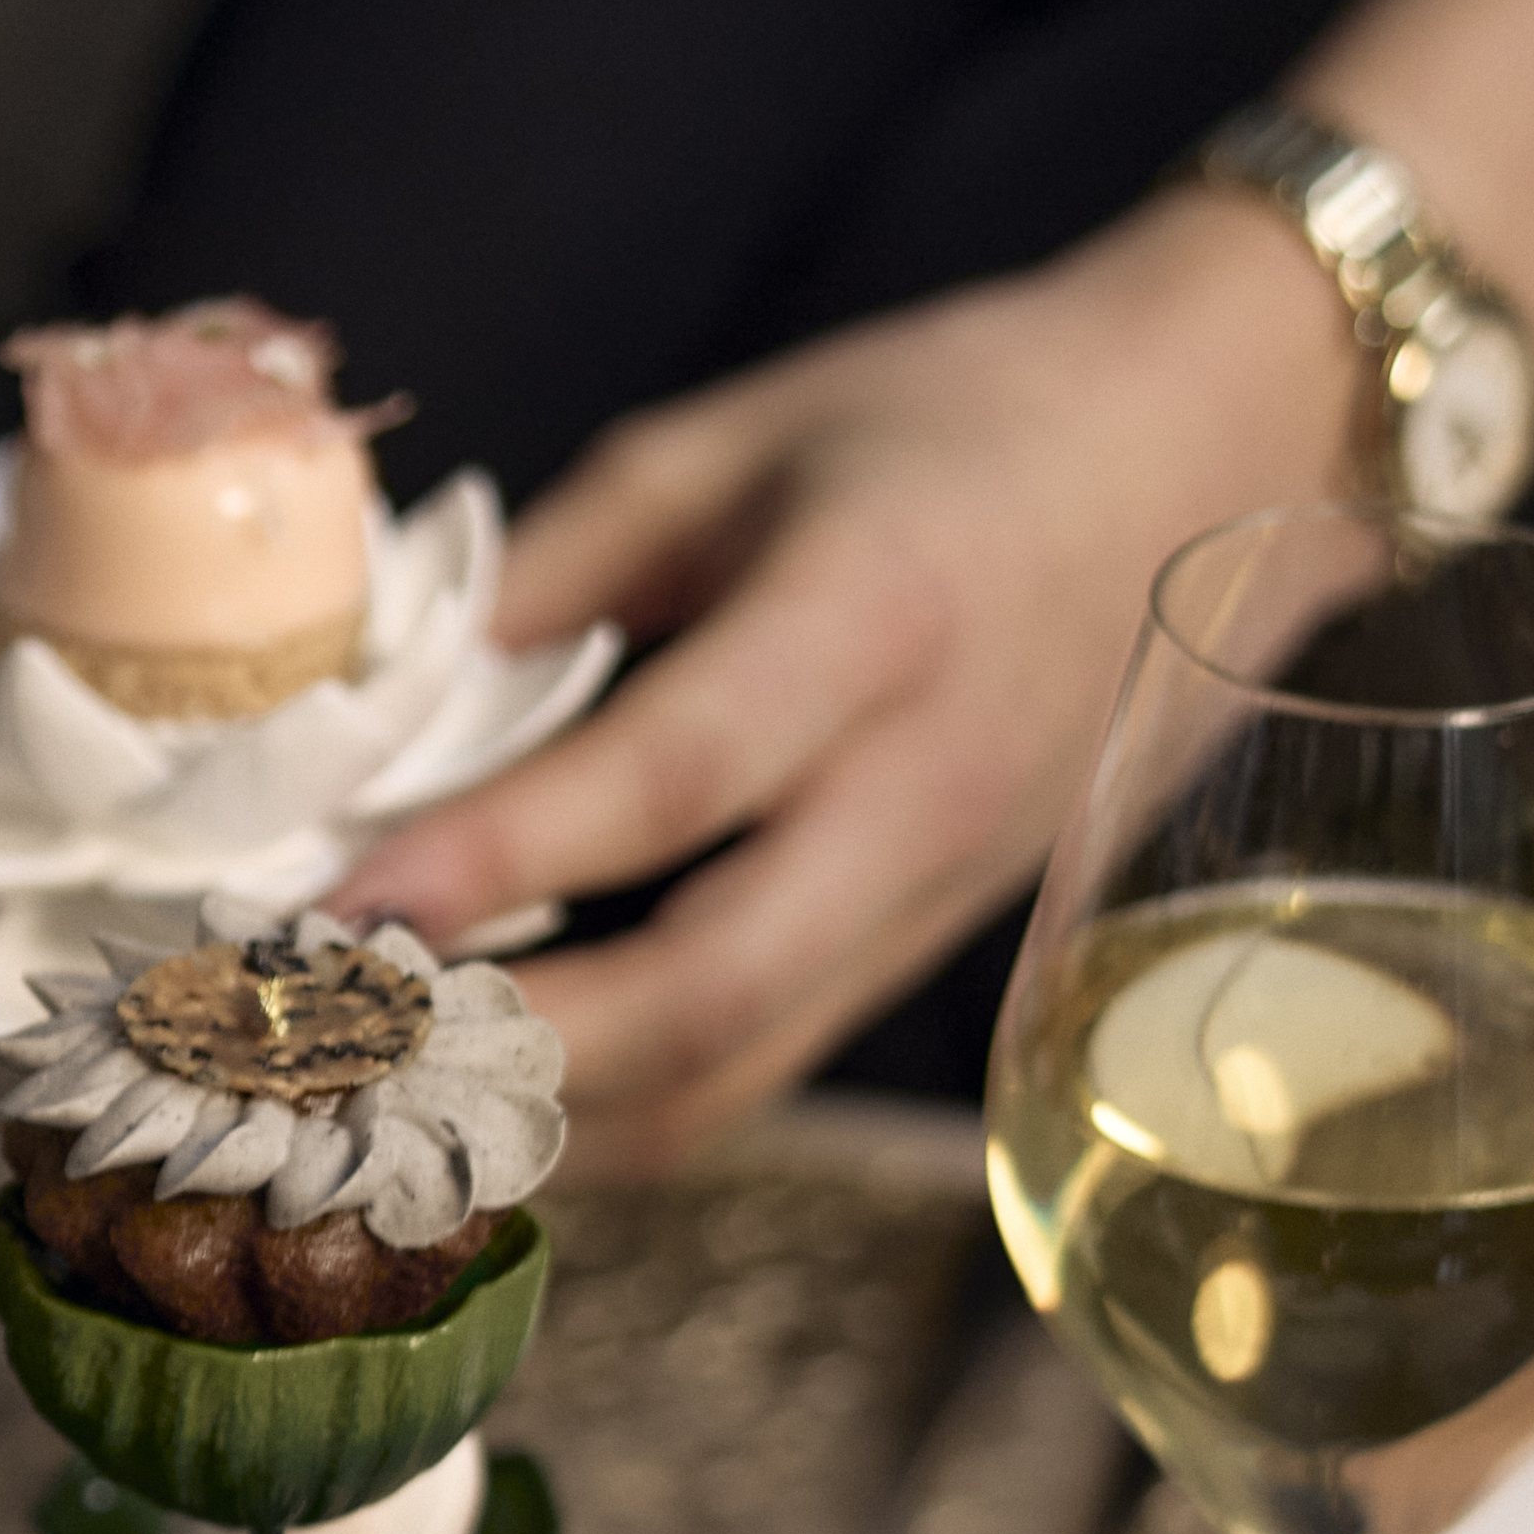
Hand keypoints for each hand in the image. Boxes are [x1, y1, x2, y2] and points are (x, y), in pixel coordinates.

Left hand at [335, 194, 1360, 1176]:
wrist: (1202, 453)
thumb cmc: (949, 422)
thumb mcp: (727, 444)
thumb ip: (546, 577)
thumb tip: (369, 712)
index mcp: (868, 621)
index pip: (673, 779)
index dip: (498, 857)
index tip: (334, 902)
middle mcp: (918, 790)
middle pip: (711, 991)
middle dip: (504, 1045)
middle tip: (331, 1043)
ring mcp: (936, 896)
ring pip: (732, 1075)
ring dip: (546, 1111)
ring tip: (378, 1087)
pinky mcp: (926, 950)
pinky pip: (758, 1072)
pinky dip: (616, 1108)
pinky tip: (494, 1080)